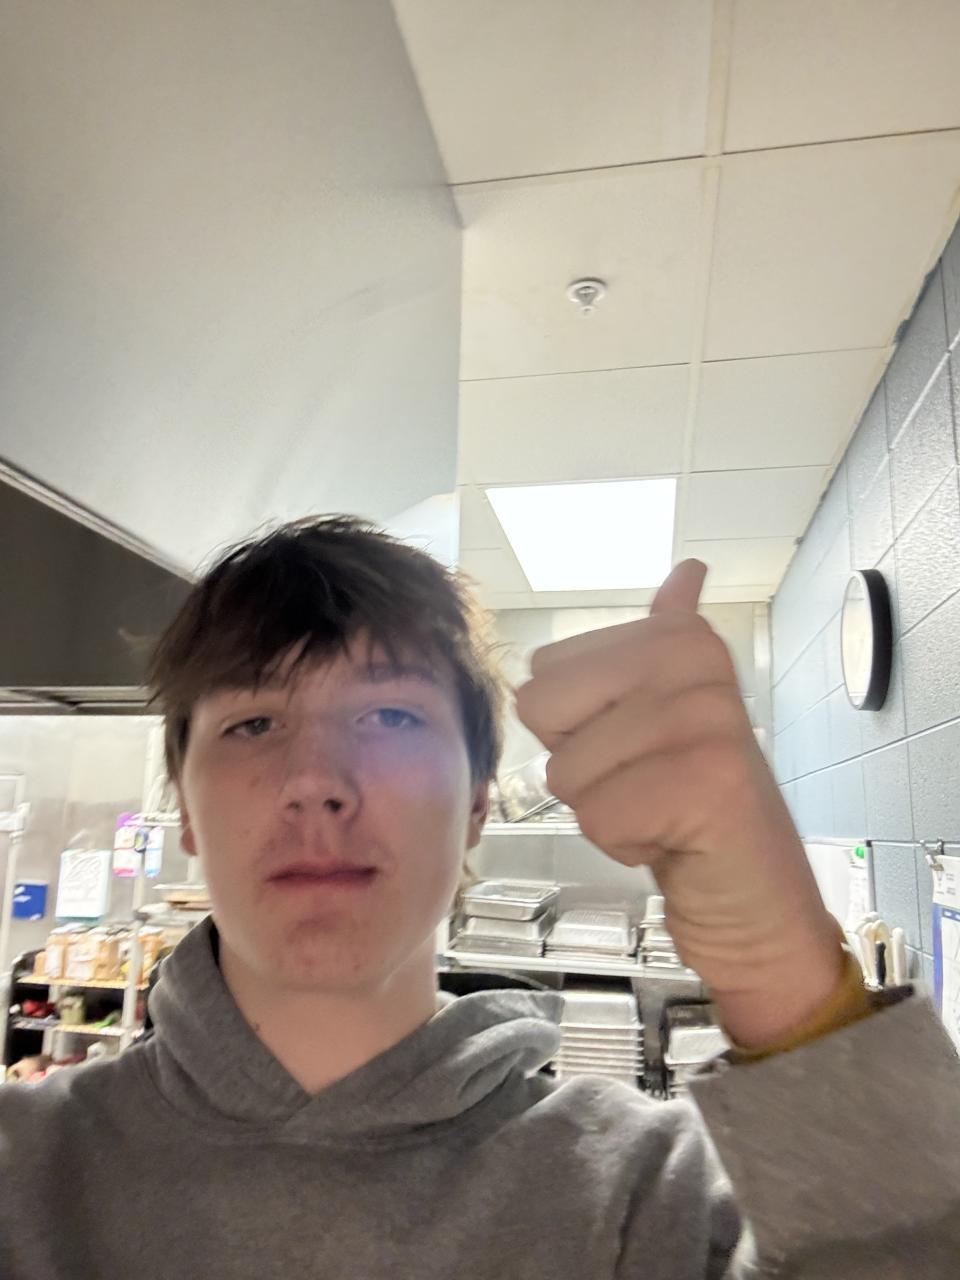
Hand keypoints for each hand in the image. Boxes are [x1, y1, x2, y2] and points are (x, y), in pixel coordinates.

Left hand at [515, 559, 843, 1047]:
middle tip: (642, 777)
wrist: (750, 889)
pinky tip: (673, 836)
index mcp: (678, 636)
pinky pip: (598, 816)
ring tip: (661, 807)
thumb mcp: (668, 708)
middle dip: (576, 763)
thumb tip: (689, 570)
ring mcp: (705, 720)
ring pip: (566, 771)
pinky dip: (625, 843)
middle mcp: (695, 663)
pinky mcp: (708, 784)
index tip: (635, 743)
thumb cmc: (691, 797)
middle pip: (541, 708)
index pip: (542, 670)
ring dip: (602, 809)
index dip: (573, 725)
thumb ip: (665, 638)